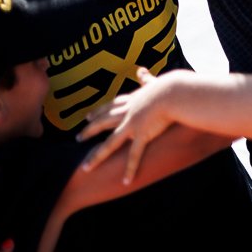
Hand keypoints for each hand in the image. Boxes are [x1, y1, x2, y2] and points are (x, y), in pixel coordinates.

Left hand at [78, 67, 180, 183]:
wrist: (173, 92)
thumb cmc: (168, 87)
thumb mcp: (153, 82)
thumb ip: (146, 78)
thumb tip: (140, 70)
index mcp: (131, 100)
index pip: (110, 106)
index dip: (98, 112)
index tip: (87, 116)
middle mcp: (127, 112)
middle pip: (103, 122)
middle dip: (90, 130)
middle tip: (78, 137)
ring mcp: (132, 124)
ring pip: (110, 143)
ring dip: (97, 156)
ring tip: (86, 167)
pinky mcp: (142, 134)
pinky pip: (134, 155)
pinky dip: (129, 169)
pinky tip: (125, 181)